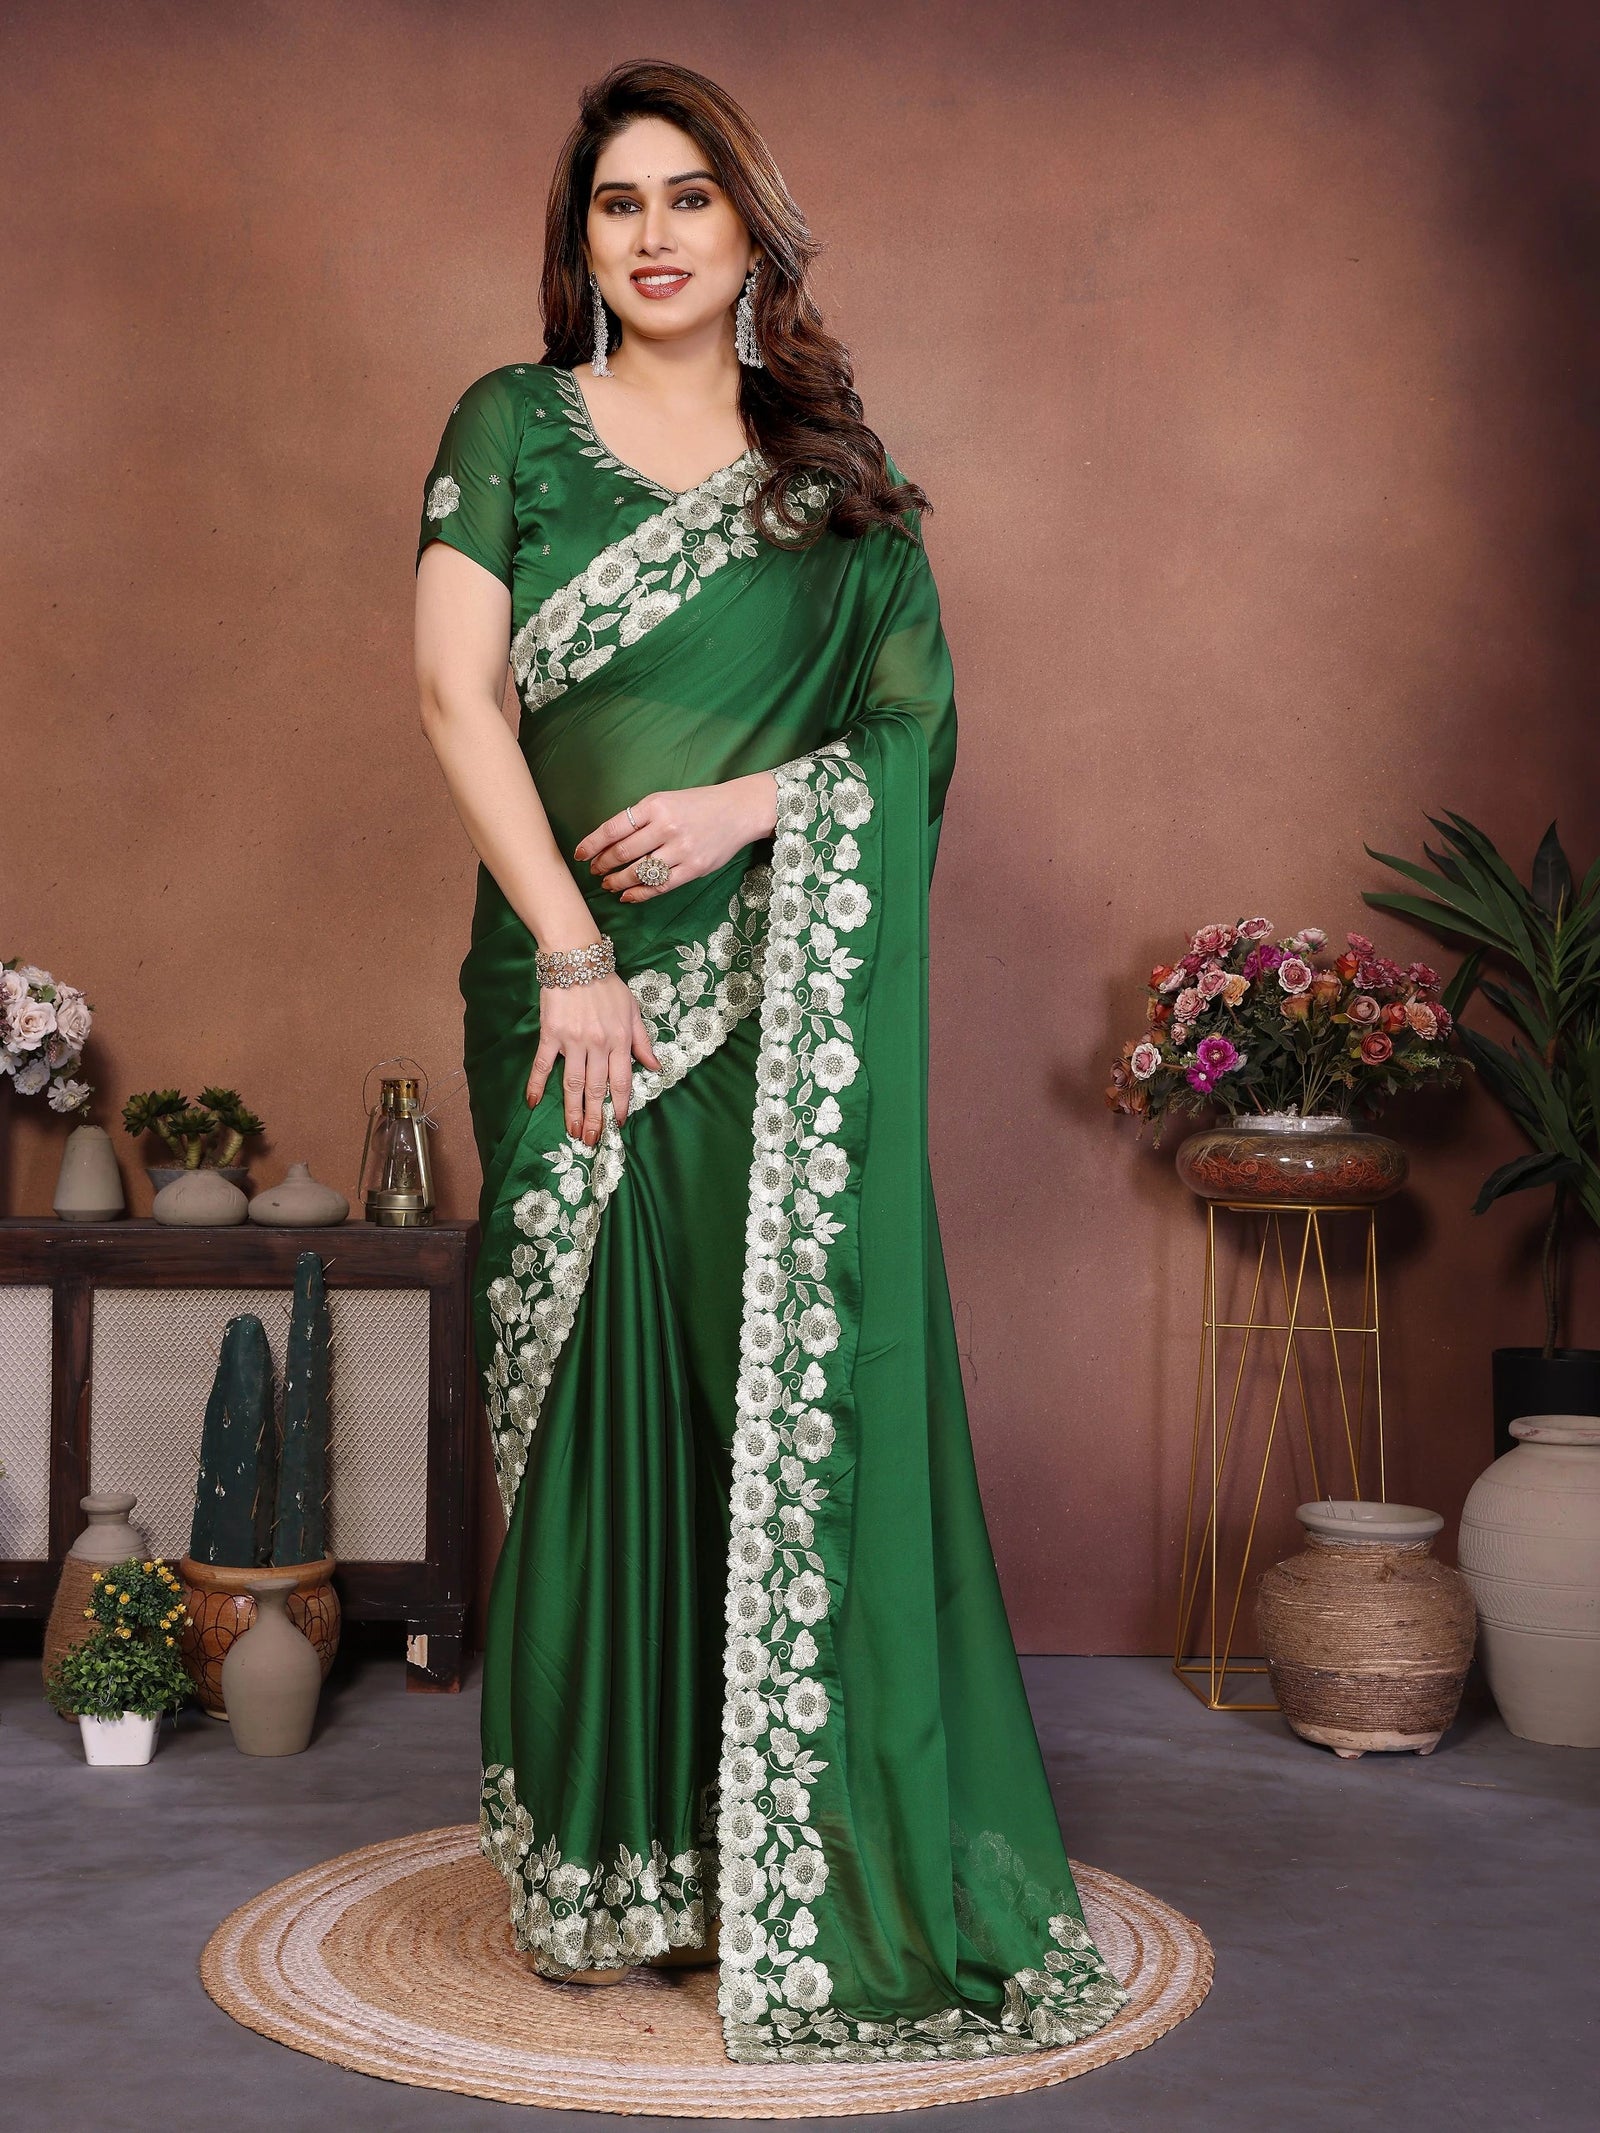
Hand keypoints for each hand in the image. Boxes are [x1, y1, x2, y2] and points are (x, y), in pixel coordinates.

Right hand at [527, 971, 661, 1143]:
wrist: (577, 958)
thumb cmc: (607, 984)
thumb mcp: (633, 1010)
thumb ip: (643, 1041)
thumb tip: (655, 1067)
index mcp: (620, 1040)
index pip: (621, 1081)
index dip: (620, 1106)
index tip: (618, 1124)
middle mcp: (598, 1045)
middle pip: (595, 1089)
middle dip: (594, 1118)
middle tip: (591, 1140)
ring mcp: (573, 1041)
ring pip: (572, 1084)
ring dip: (572, 1110)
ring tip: (572, 1132)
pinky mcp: (551, 1034)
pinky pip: (542, 1064)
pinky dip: (536, 1084)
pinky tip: (531, 1102)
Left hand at [574, 772, 778, 900]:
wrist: (738, 810)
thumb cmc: (698, 804)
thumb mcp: (666, 800)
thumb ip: (641, 819)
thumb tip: (608, 842)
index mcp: (655, 805)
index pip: (613, 828)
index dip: (592, 844)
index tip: (579, 855)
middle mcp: (666, 827)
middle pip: (622, 853)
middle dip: (603, 865)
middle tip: (594, 871)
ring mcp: (681, 849)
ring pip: (639, 873)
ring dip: (617, 882)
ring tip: (608, 884)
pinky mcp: (694, 868)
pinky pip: (660, 887)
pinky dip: (640, 894)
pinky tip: (628, 896)